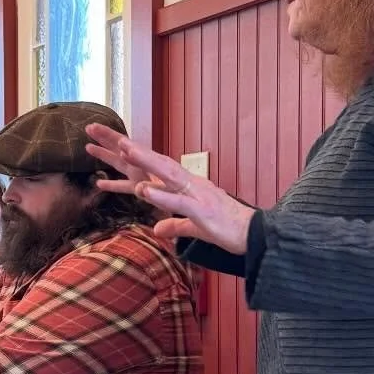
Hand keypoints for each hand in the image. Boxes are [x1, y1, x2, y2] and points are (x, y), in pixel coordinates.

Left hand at [87, 123, 254, 252]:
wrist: (256, 235)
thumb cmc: (227, 228)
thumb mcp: (194, 229)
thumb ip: (175, 226)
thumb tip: (158, 229)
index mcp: (190, 186)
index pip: (162, 168)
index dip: (142, 157)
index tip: (122, 145)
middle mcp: (192, 185)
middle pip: (161, 164)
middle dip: (138, 151)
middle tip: (117, 138)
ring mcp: (198, 195)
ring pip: (168, 175)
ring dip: (147, 162)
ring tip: (126, 151)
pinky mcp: (203, 211)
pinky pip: (179, 202)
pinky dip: (161, 195)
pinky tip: (144, 189)